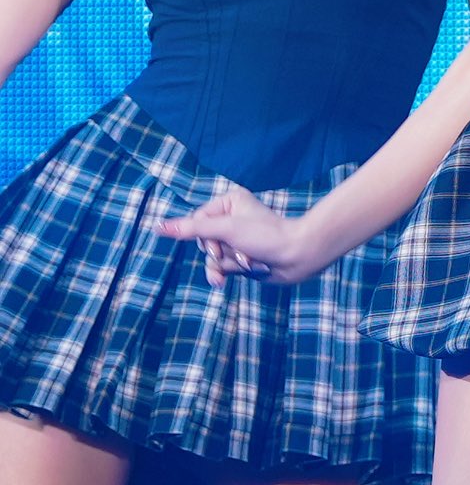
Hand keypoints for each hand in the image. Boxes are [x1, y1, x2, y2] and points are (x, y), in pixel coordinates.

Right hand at [157, 188, 315, 287]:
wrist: (296, 258)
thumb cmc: (266, 237)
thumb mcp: (225, 230)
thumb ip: (191, 229)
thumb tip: (159, 226)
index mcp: (228, 203)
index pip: (196, 220)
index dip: (205, 235)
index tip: (221, 242)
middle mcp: (231, 219)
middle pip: (202, 240)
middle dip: (219, 252)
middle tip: (241, 252)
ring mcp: (235, 240)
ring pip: (210, 257)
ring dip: (225, 264)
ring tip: (247, 263)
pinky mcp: (239, 258)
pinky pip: (219, 268)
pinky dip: (223, 274)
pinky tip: (224, 281)